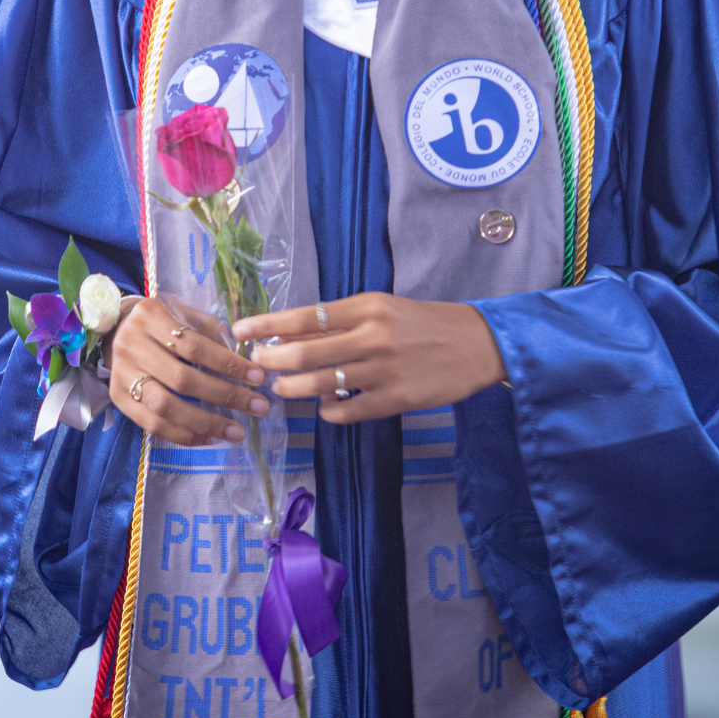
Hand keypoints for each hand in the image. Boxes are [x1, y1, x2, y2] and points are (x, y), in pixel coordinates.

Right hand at [105, 294, 271, 446]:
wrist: (115, 329)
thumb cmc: (160, 321)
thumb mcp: (183, 313)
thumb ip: (211, 332)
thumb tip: (245, 360)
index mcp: (149, 317)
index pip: (194, 346)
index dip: (228, 364)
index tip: (258, 378)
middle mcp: (131, 345)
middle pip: (182, 379)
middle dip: (225, 396)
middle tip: (257, 407)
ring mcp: (121, 374)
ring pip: (165, 407)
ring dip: (205, 423)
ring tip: (236, 432)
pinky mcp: (117, 398)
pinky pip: (152, 424)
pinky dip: (182, 435)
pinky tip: (208, 438)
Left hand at [235, 293, 506, 425]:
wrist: (478, 343)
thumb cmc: (423, 323)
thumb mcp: (383, 309)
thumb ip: (342, 322)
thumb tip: (293, 335)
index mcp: (368, 307)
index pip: (306, 315)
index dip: (268, 324)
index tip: (240, 329)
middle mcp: (374, 336)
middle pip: (306, 351)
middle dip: (272, 361)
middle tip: (256, 365)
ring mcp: (385, 370)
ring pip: (322, 383)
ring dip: (293, 388)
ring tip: (281, 389)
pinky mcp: (398, 399)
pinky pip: (349, 410)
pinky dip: (329, 410)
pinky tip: (324, 407)